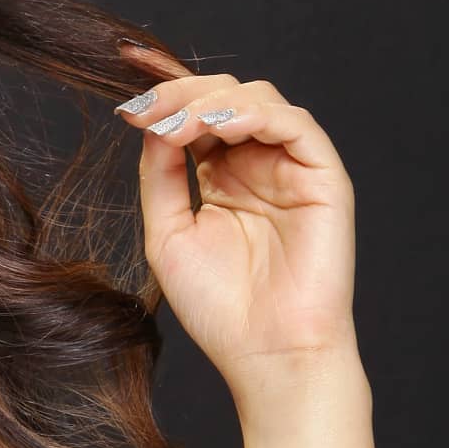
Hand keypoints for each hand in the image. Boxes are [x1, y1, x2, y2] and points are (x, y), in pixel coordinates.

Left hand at [112, 41, 359, 399]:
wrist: (266, 353)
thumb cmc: (220, 307)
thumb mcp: (168, 234)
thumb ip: (159, 176)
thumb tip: (150, 123)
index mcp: (222, 177)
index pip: (195, 118)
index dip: (165, 98)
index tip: (125, 98)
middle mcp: (258, 164)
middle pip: (223, 97)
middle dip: (181, 94)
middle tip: (146, 109)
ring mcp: (291, 167)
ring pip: (257, 99)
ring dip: (211, 103)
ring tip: (176, 127)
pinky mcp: (323, 175)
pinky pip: (294, 123)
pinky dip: (253, 115)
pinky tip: (216, 130)